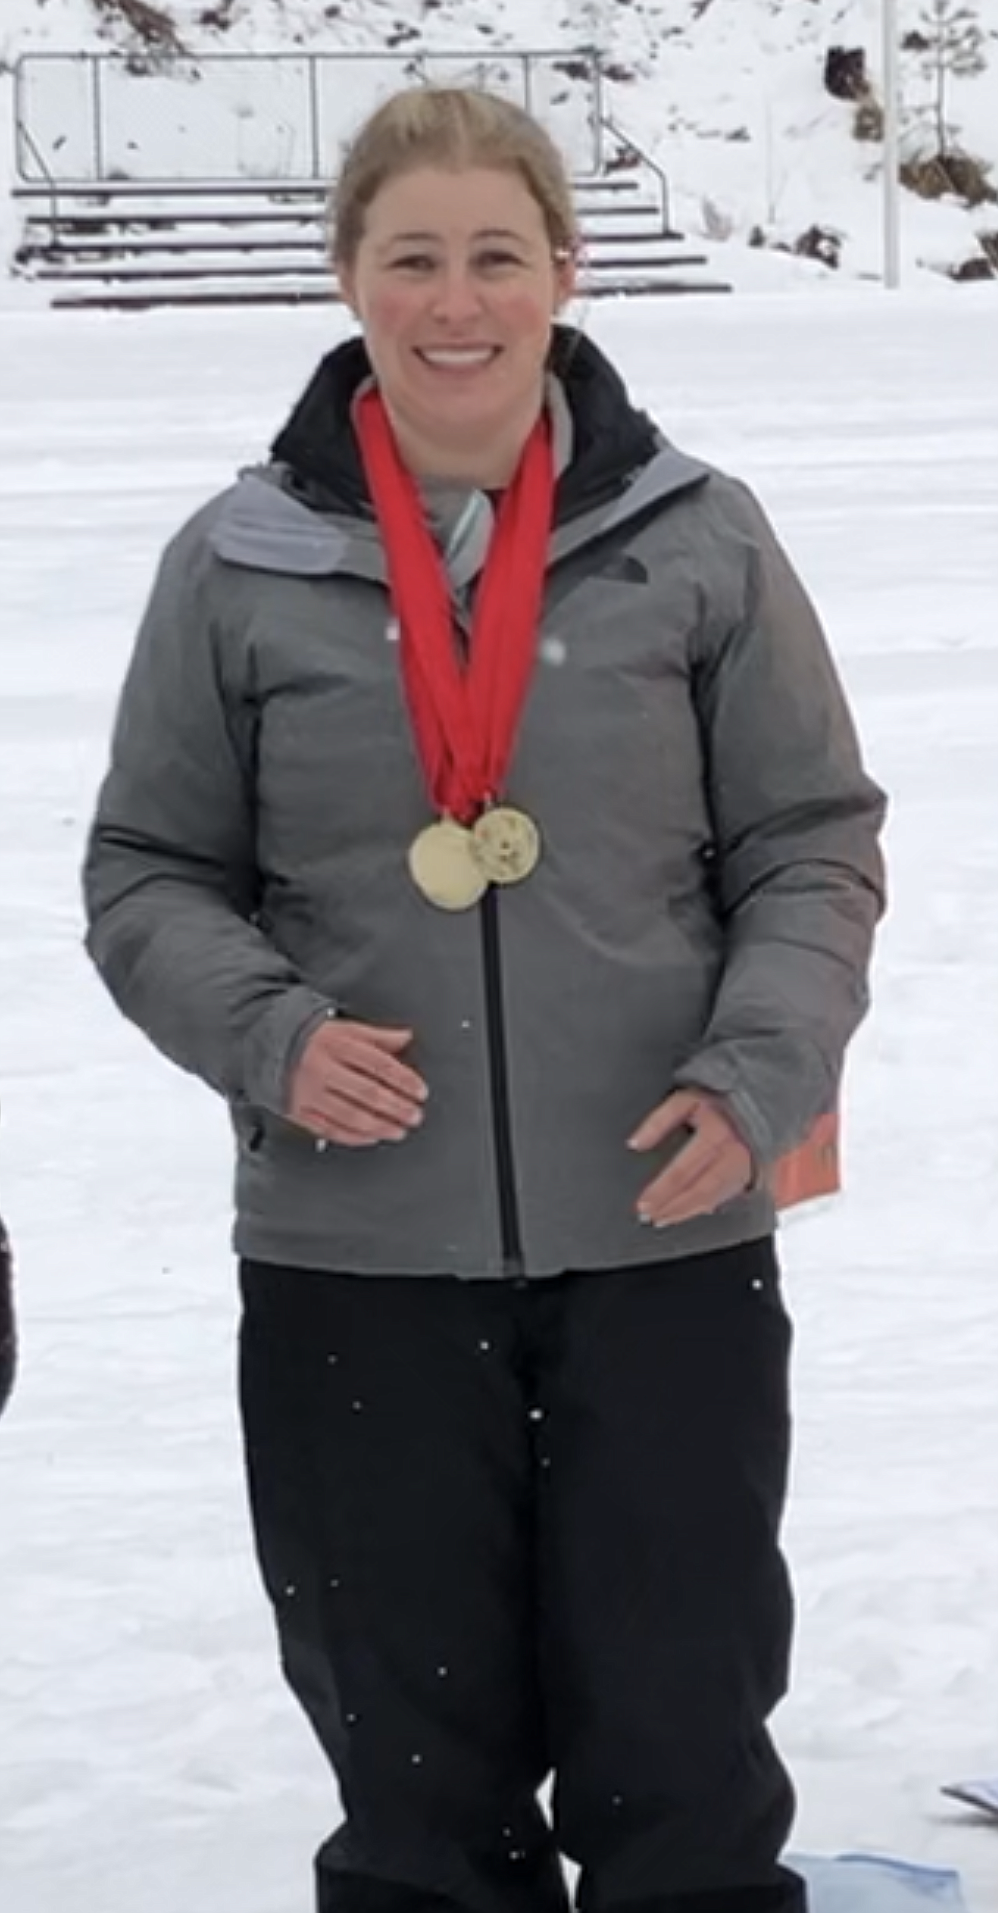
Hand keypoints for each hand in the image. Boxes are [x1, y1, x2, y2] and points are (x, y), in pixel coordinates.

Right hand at [287, 1020, 428, 1147]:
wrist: (263, 1044)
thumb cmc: (311, 1038)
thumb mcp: (344, 1028)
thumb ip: (376, 1036)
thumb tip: (407, 1037)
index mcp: (335, 1043)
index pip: (378, 1064)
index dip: (403, 1079)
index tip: (420, 1091)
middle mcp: (321, 1068)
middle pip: (367, 1092)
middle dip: (396, 1107)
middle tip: (415, 1116)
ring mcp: (308, 1092)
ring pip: (350, 1115)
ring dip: (380, 1126)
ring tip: (399, 1130)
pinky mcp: (297, 1111)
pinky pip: (330, 1129)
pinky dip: (354, 1136)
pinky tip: (373, 1137)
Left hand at [628, 1089, 752, 1227]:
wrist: (757, 1102)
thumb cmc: (717, 1100)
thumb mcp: (685, 1099)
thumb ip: (659, 1121)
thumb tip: (635, 1144)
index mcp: (715, 1134)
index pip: (683, 1171)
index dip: (661, 1190)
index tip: (643, 1203)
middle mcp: (732, 1155)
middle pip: (697, 1190)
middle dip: (671, 1206)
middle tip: (648, 1217)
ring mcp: (743, 1168)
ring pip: (710, 1198)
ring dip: (684, 1212)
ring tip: (661, 1219)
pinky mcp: (747, 1175)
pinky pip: (722, 1198)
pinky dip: (701, 1208)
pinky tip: (685, 1213)